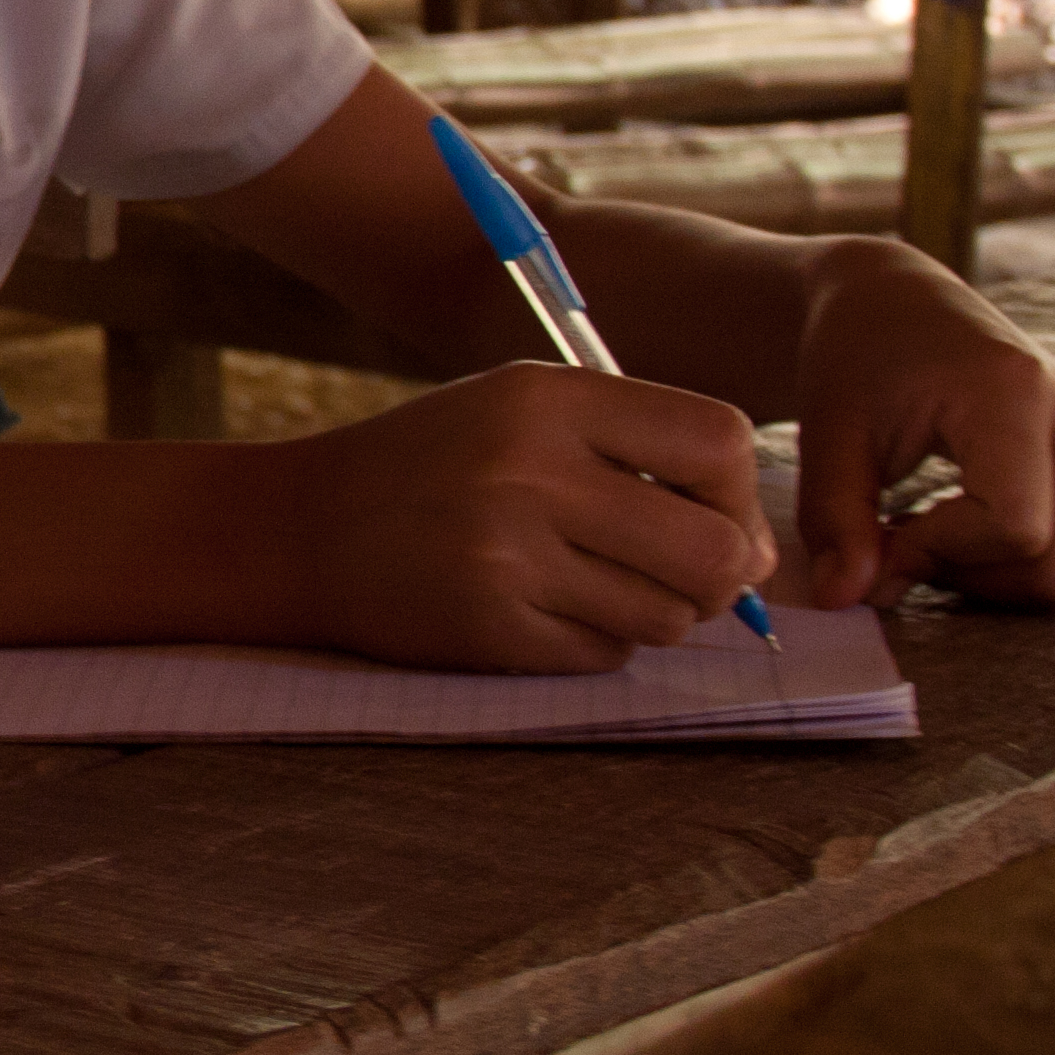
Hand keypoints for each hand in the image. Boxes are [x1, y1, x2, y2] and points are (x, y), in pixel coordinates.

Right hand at [281, 363, 777, 670]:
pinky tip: (539, 610)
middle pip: (715, 548)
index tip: (715, 514)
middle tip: (684, 576)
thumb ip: (635, 448)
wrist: (295, 529)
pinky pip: (606, 655)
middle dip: (721, 576)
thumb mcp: (518, 411)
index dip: (739, 491)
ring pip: (669, 615)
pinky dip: (593, 643)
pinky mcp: (489, 628)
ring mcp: (507, 555)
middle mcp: (530, 471)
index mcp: (546, 399)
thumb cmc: (431, 465)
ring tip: (591, 586)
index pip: (716, 441)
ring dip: (653, 613)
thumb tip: (758, 545)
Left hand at [787, 242, 1054, 608]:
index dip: (941, 554)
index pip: (1015, 528)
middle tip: (897, 540)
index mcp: (1016, 392)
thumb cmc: (858, 361)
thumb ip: (836, 521)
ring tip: (925, 525)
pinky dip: (1016, 560)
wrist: (899, 305)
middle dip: (968, 577)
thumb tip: (847, 600)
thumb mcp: (829, 436)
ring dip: (990, 576)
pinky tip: (963, 519)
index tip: (880, 532)